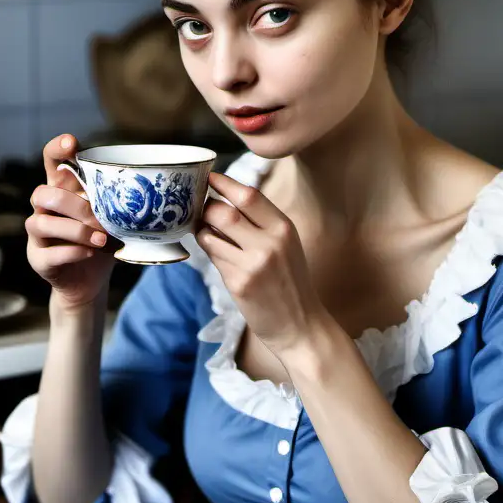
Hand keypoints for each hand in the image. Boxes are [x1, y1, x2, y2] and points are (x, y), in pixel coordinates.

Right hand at [25, 133, 120, 309]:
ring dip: (75, 230)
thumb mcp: (112, 217)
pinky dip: (72, 251)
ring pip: (41, 222)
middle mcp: (44, 209)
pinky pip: (48, 252)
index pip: (51, 161)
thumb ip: (118, 201)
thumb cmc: (101, 240)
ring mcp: (37, 235)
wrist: (89, 281)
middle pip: (43, 193)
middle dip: (74, 205)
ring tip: (102, 240)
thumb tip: (151, 186)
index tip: (72, 143)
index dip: (56, 149)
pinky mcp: (38, 259)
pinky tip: (90, 252)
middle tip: (100, 219)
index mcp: (62, 190)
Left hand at [196, 171, 327, 357]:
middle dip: (207, 207)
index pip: (248, 195)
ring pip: (211, 234)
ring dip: (202, 229)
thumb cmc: (290, 282)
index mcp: (284, 228)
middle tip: (201, 208)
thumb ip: (261, 222)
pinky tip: (214, 251)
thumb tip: (223, 200)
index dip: (224, 183)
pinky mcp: (238, 284)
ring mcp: (252, 265)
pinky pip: (213, 257)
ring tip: (205, 230)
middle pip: (224, 211)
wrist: (300, 325)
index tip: (210, 177)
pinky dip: (209, 250)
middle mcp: (269, 243)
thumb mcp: (286, 244)